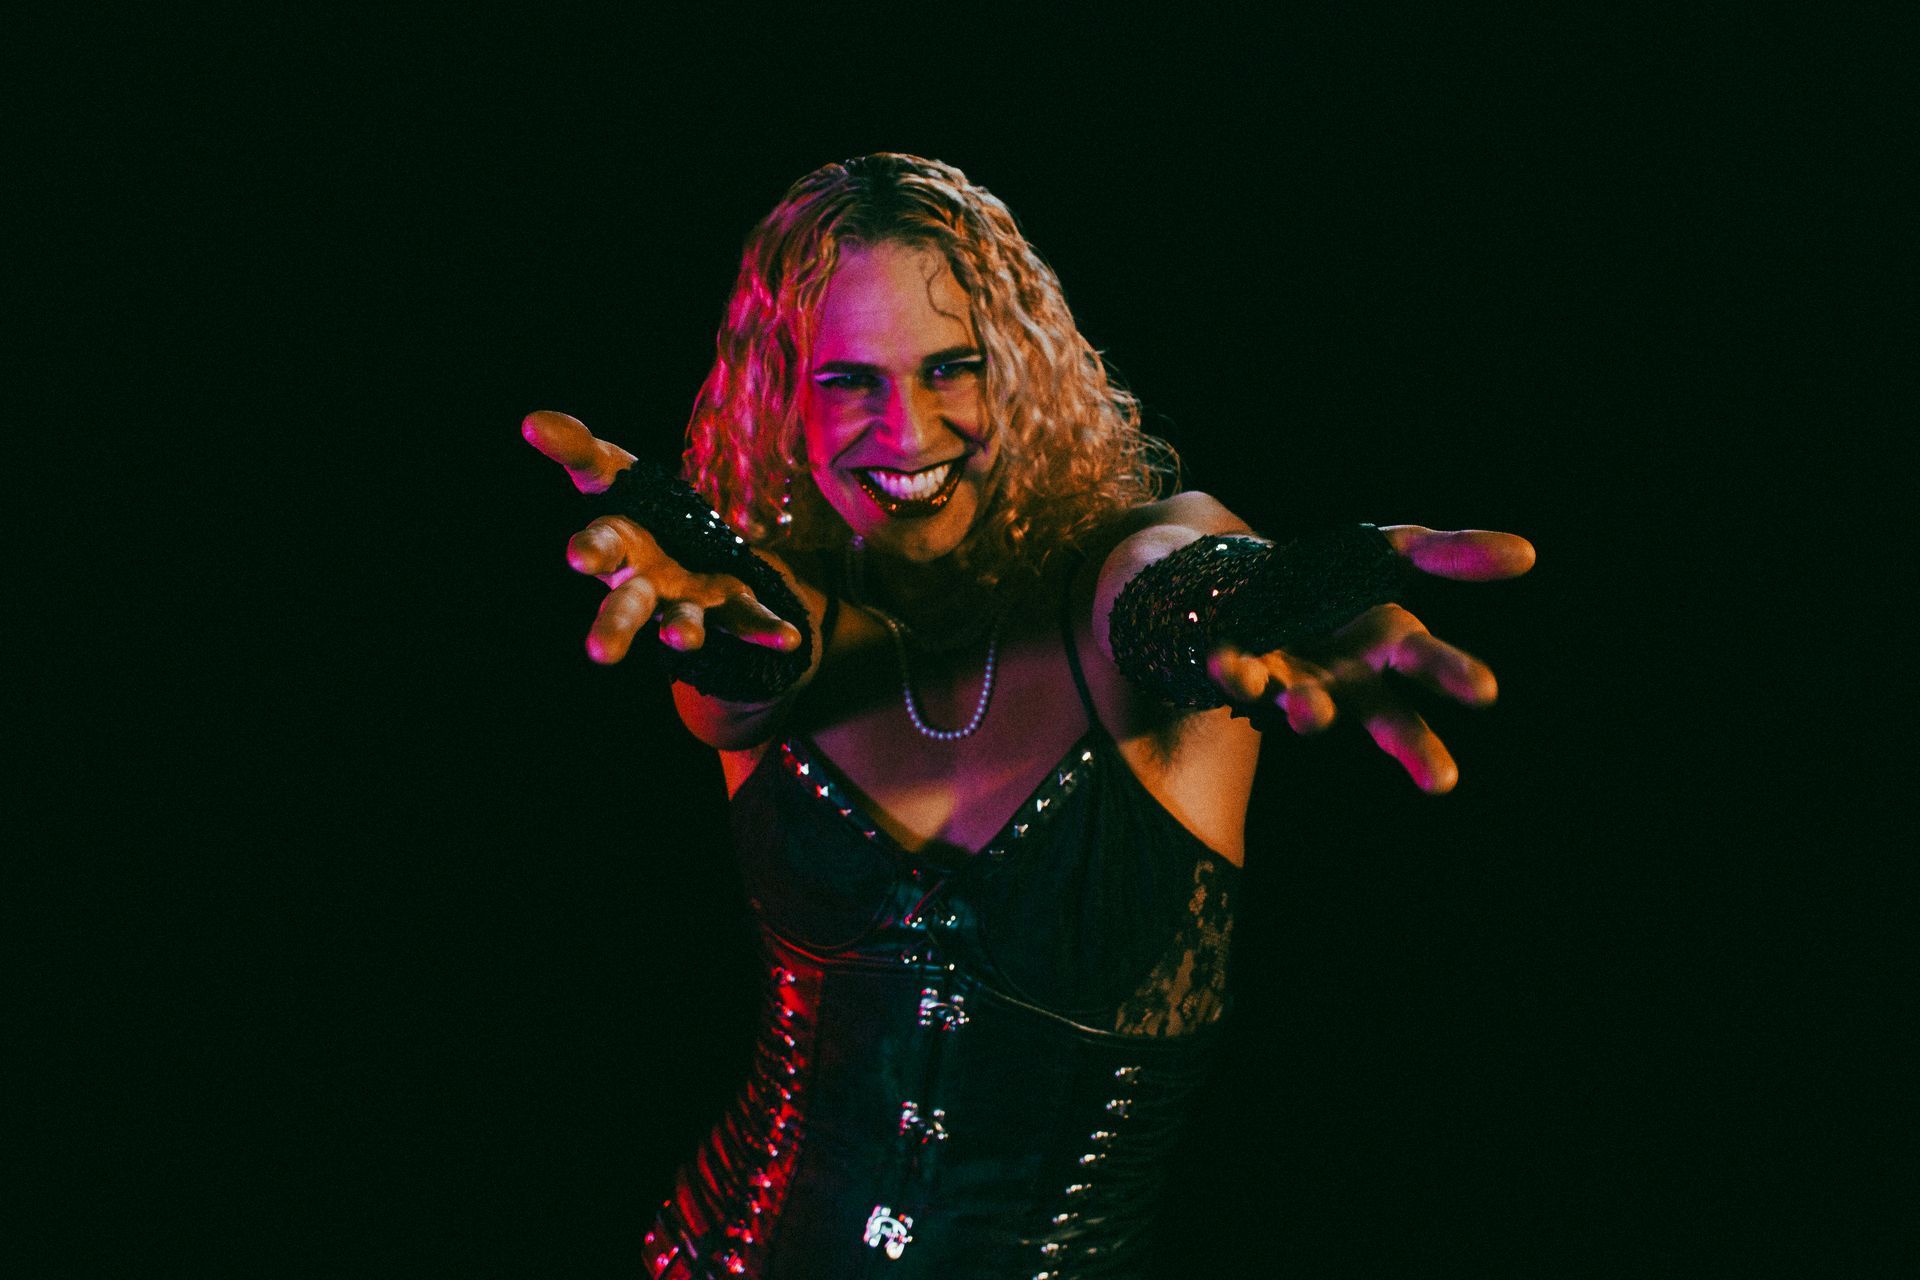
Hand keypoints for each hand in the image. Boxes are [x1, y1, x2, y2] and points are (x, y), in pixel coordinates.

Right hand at [521, 410, 802, 664]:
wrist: (686, 557)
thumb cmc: (640, 512)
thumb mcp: (614, 472)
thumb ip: (580, 450)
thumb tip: (531, 419)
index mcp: (619, 545)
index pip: (600, 542)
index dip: (590, 548)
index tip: (578, 556)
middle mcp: (647, 582)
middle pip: (627, 604)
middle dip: (616, 625)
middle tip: (599, 651)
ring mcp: (687, 601)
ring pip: (680, 622)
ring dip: (681, 632)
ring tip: (682, 640)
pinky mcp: (729, 609)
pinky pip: (748, 621)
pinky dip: (768, 631)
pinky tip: (792, 638)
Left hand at [1206, 526, 1534, 793]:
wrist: (1250, 587)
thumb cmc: (1334, 580)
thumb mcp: (1391, 552)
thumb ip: (1450, 553)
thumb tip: (1529, 554)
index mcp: (1388, 645)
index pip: (1427, 662)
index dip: (1451, 675)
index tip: (1484, 692)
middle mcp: (1346, 678)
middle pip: (1381, 713)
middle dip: (1409, 740)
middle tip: (1444, 778)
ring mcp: (1292, 679)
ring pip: (1307, 706)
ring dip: (1312, 712)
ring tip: (1316, 712)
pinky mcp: (1239, 670)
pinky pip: (1237, 673)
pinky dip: (1234, 669)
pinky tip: (1229, 658)